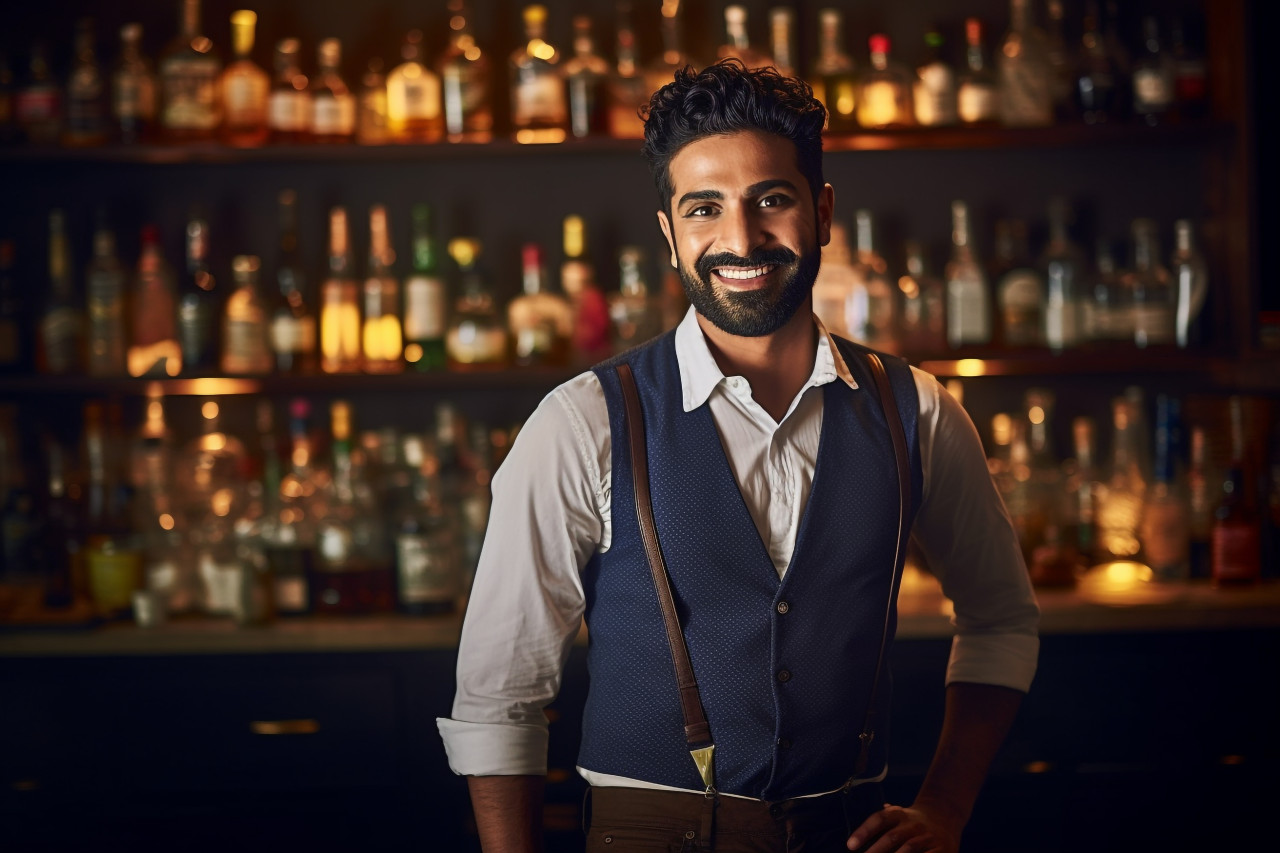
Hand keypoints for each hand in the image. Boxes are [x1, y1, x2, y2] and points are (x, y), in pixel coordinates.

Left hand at [845, 803, 960, 852]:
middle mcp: (913, 824)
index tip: (850, 845)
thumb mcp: (897, 815)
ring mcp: (928, 837)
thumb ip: (880, 824)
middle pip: (891, 837)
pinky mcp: (942, 849)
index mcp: (899, 814)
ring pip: (908, 849)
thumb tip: (855, 839)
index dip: (864, 831)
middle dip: (875, 851)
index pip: (879, 819)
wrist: (944, 817)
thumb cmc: (912, 822)